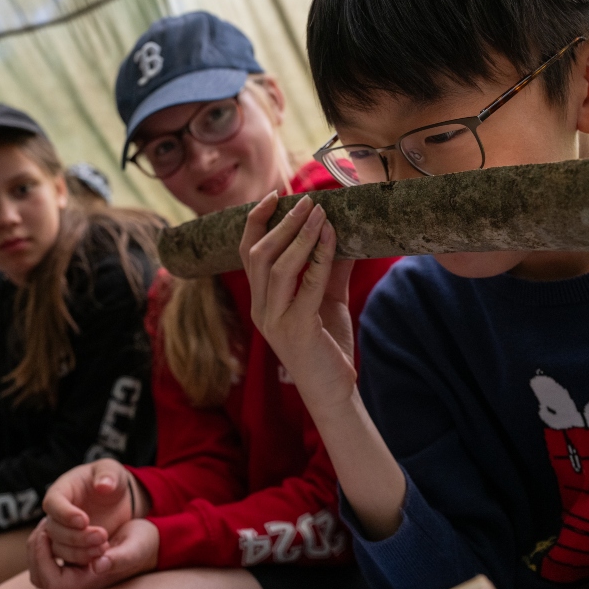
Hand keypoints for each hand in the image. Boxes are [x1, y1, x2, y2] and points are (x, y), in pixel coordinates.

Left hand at [28, 516, 159, 588]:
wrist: (149, 540)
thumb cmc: (144, 546)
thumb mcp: (135, 549)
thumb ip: (119, 559)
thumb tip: (99, 565)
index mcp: (89, 581)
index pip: (52, 582)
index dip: (43, 561)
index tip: (46, 534)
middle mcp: (78, 579)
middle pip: (40, 577)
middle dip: (36, 552)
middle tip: (43, 527)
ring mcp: (75, 568)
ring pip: (41, 567)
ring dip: (39, 547)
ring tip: (46, 525)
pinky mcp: (75, 556)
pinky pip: (50, 555)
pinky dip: (47, 542)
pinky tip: (54, 525)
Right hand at [41, 458, 145, 565]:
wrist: (116, 498)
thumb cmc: (110, 478)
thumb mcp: (111, 470)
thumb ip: (107, 474)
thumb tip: (103, 486)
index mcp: (60, 491)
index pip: (53, 504)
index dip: (65, 514)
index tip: (84, 521)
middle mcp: (55, 515)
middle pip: (54, 530)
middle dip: (76, 536)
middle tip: (102, 536)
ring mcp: (61, 533)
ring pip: (58, 548)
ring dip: (79, 552)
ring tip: (103, 548)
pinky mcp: (70, 548)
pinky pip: (67, 560)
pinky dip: (82, 561)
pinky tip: (100, 558)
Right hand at [239, 192, 356, 416]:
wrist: (334, 393)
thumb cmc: (327, 347)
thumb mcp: (328, 300)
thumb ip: (330, 268)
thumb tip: (341, 231)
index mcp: (262, 300)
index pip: (248, 253)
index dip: (256, 222)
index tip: (274, 196)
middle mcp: (261, 308)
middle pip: (259, 255)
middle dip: (281, 222)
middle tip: (306, 200)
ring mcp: (275, 320)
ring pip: (277, 267)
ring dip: (299, 235)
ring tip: (319, 212)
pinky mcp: (296, 330)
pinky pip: (306, 286)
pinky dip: (320, 258)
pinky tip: (333, 239)